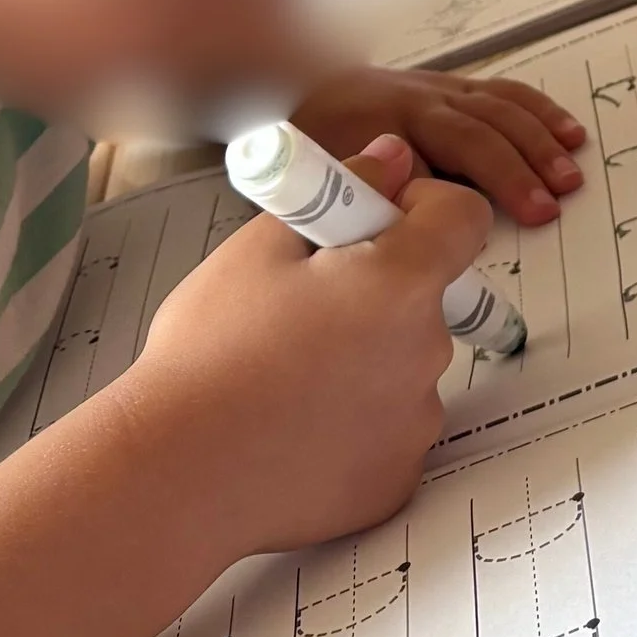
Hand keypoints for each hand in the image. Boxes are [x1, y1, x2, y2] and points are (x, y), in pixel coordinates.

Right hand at [130, 135, 488, 558]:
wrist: (171, 477)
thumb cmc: (205, 359)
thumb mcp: (256, 250)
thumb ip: (340, 190)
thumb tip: (393, 155)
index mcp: (399, 284)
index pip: (465, 217)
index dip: (425, 208)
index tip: (375, 222)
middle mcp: (426, 353)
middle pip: (427, 301)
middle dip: (380, 295)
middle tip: (302, 313)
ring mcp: (416, 423)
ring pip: (406, 370)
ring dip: (367, 364)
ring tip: (284, 381)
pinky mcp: (398, 481)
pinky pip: (391, 433)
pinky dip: (357, 428)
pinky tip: (294, 432)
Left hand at [294, 66, 584, 225]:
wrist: (307, 84)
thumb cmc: (318, 143)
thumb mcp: (324, 179)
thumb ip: (367, 204)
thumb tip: (414, 236)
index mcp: (383, 127)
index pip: (428, 163)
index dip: (454, 194)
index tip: (484, 230)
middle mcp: (418, 103)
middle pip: (476, 134)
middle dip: (514, 172)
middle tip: (547, 210)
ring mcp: (443, 90)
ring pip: (500, 111)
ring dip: (539, 144)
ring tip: (568, 178)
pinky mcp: (459, 86)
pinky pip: (508, 94)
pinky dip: (543, 113)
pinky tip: (570, 134)